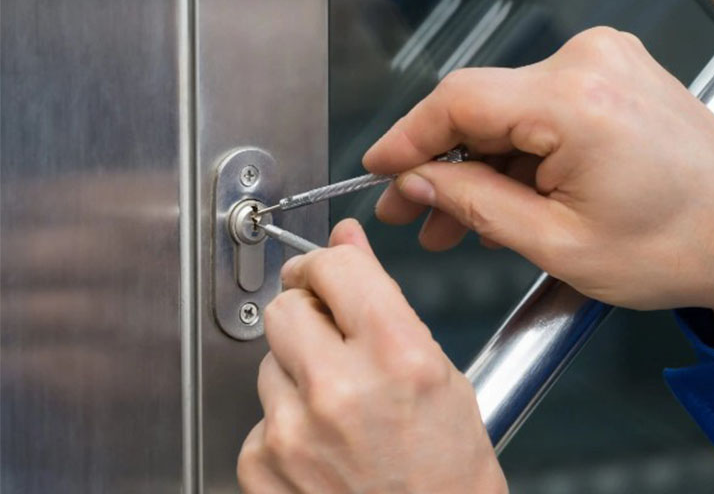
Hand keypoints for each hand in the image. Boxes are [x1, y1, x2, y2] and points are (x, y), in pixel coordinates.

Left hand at [237, 219, 506, 493]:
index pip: (334, 267)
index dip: (329, 264)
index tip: (328, 272)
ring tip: (341, 411)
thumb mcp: (444, 379)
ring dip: (297, 373)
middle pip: (286, 307)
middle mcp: (340, 389)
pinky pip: (258, 417)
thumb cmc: (450, 480)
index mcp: (397, 356)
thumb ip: (387, 308)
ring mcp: (292, 431)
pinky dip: (284, 425)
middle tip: (334, 340)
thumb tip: (347, 248)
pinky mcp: (260, 465)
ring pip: (268, 361)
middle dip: (308, 315)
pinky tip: (324, 447)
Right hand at [363, 27, 713, 348]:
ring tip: (461, 223)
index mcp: (577, 101)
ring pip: (514, 109)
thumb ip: (475, 205)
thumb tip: (418, 180)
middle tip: (416, 215)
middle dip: (445, 164)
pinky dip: (524, 150)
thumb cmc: (678, 249)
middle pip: (484, 104)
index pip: (458, 100)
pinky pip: (548, 106)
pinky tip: (508, 197)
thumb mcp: (559, 245)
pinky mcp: (622, 73)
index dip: (407, 137)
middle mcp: (593, 63)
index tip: (378, 170)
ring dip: (485, 163)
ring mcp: (612, 62)